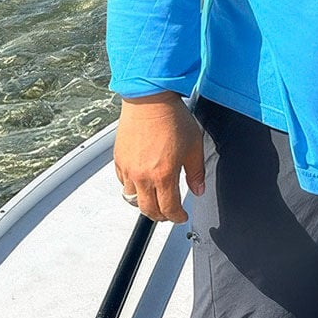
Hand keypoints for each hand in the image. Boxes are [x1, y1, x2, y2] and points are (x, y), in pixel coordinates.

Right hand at [113, 93, 204, 222]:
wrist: (150, 100)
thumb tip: (198, 189)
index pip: (169, 208)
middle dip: (161, 216)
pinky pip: (123, 183)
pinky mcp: (119, 160)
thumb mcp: (194, 146)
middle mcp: (143, 175)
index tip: (181, 216)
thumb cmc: (172, 118)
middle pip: (148, 209)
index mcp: (163, 174)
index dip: (177, 217)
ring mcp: (128, 169)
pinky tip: (141, 182)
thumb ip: (196, 172)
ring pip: (132, 199)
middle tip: (169, 213)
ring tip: (154, 200)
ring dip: (144, 203)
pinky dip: (132, 188)